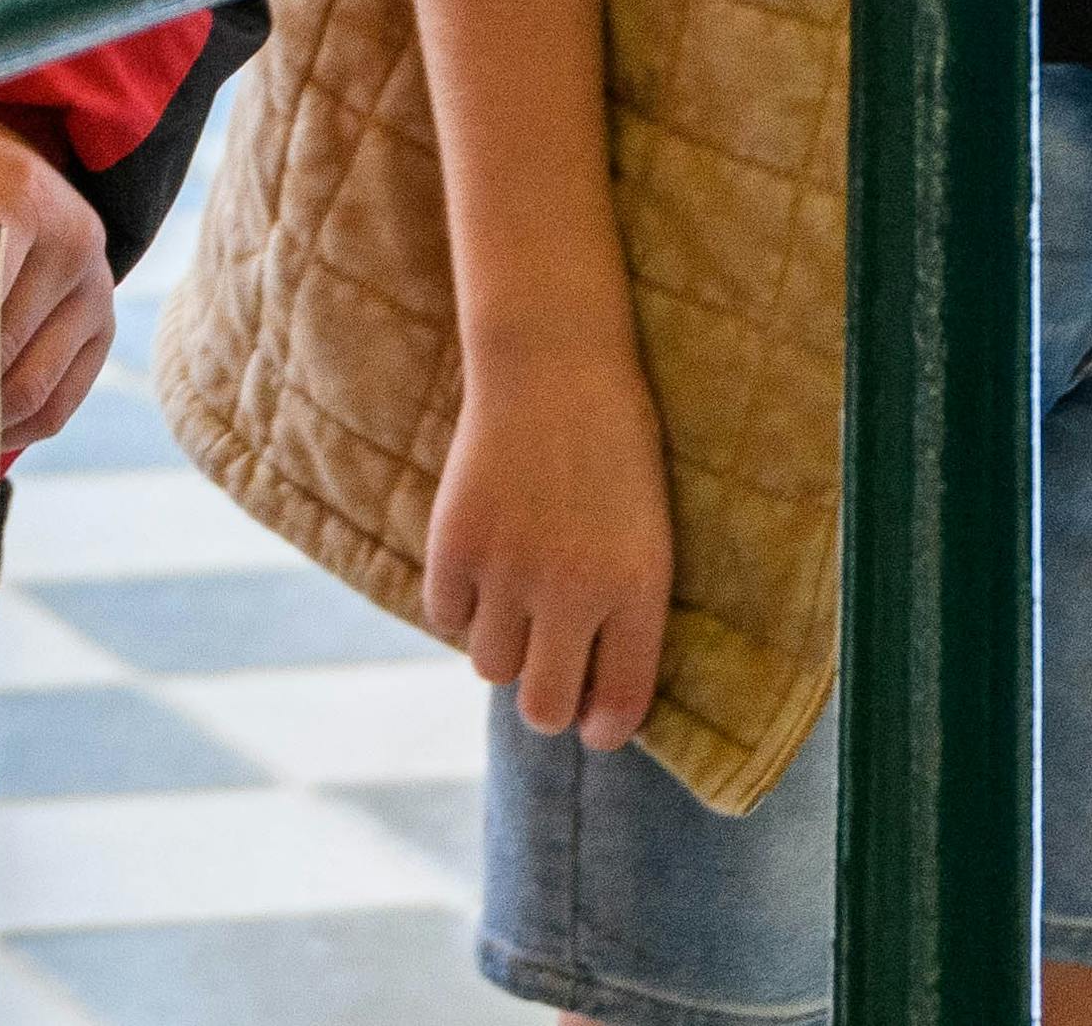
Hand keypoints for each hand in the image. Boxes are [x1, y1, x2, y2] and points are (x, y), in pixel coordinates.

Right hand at [421, 326, 674, 748]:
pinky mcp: (454, 542)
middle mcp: (574, 590)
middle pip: (545, 708)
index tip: (594, 727)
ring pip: (490, 667)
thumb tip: (590, 687)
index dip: (604, 728)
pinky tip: (479, 569)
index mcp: (638, 589)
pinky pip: (445, 615)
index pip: (621, 701)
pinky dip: (458, 604)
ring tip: (513, 606)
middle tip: (547, 679)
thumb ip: (624, 608)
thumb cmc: (614, 447)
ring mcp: (509, 568)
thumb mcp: (647, 531)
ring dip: (501, 647)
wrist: (554, 363)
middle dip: (547, 704)